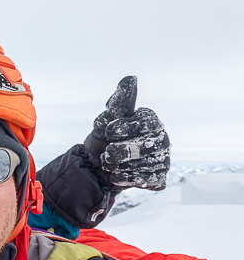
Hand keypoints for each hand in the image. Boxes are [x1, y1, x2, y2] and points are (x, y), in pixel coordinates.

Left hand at [84, 76, 169, 190]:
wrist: (97, 164)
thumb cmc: (105, 137)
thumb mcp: (108, 118)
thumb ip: (119, 101)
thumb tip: (130, 78)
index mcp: (151, 120)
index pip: (145, 123)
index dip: (124, 128)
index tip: (109, 131)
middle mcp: (162, 139)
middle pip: (145, 147)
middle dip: (120, 151)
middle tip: (107, 153)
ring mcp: (163, 159)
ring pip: (144, 166)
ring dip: (119, 166)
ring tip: (108, 163)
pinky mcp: (159, 178)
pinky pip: (148, 181)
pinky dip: (127, 179)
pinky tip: (116, 175)